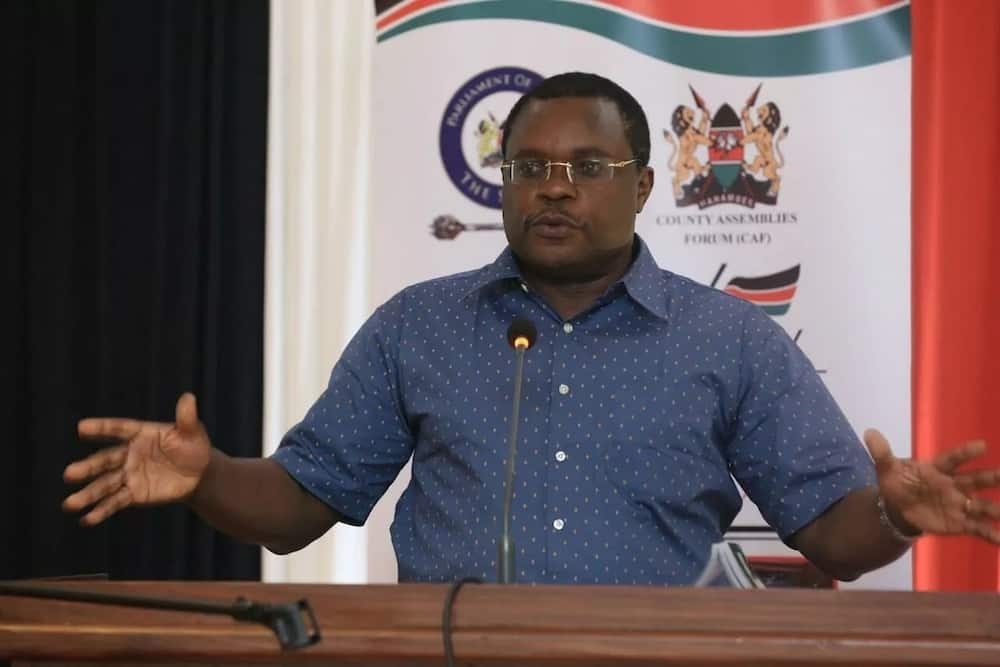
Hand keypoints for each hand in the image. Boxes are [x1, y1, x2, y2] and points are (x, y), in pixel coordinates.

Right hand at [63, 393, 212, 525]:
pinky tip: (87, 519)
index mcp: (140, 434)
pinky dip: (101, 510)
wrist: (198, 474)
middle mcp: (129, 454)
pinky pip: (116, 501)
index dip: (101, 428)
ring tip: (69, 504)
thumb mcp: (193, 433)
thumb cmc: (193, 447)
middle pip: (106, 460)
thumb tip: (189, 396)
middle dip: (88, 468)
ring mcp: (129, 474)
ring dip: (88, 494)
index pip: (119, 429)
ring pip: (105, 484)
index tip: (81, 427)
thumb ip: (186, 418)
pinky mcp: (133, 493)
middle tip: (69, 474)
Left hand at [865, 428, 999, 542]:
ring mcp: (958, 504)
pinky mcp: (959, 522)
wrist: (898, 507)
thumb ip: (881, 453)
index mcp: (938, 469)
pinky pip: (978, 528)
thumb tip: (869, 433)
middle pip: (976, 480)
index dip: (965, 453)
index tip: (982, 446)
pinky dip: (991, 534)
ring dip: (997, 508)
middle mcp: (953, 485)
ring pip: (982, 505)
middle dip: (992, 477)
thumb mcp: (887, 469)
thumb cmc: (899, 483)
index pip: (953, 459)